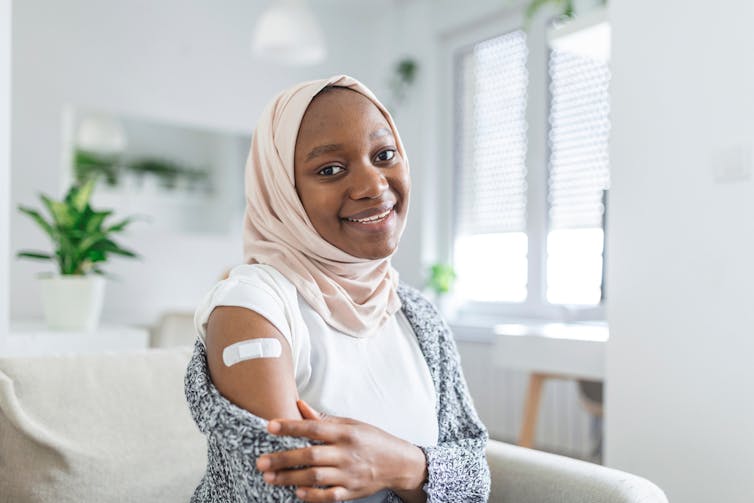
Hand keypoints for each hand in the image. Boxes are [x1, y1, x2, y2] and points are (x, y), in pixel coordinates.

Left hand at [256, 400, 427, 502]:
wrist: (399, 463)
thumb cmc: (372, 440)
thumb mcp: (351, 424)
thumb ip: (323, 419)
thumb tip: (299, 406)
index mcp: (345, 433)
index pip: (313, 428)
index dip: (291, 427)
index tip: (270, 426)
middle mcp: (346, 453)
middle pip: (310, 456)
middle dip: (282, 459)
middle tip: (261, 462)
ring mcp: (349, 474)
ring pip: (315, 477)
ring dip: (290, 478)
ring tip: (269, 477)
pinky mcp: (351, 491)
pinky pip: (329, 496)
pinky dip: (312, 496)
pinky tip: (296, 493)